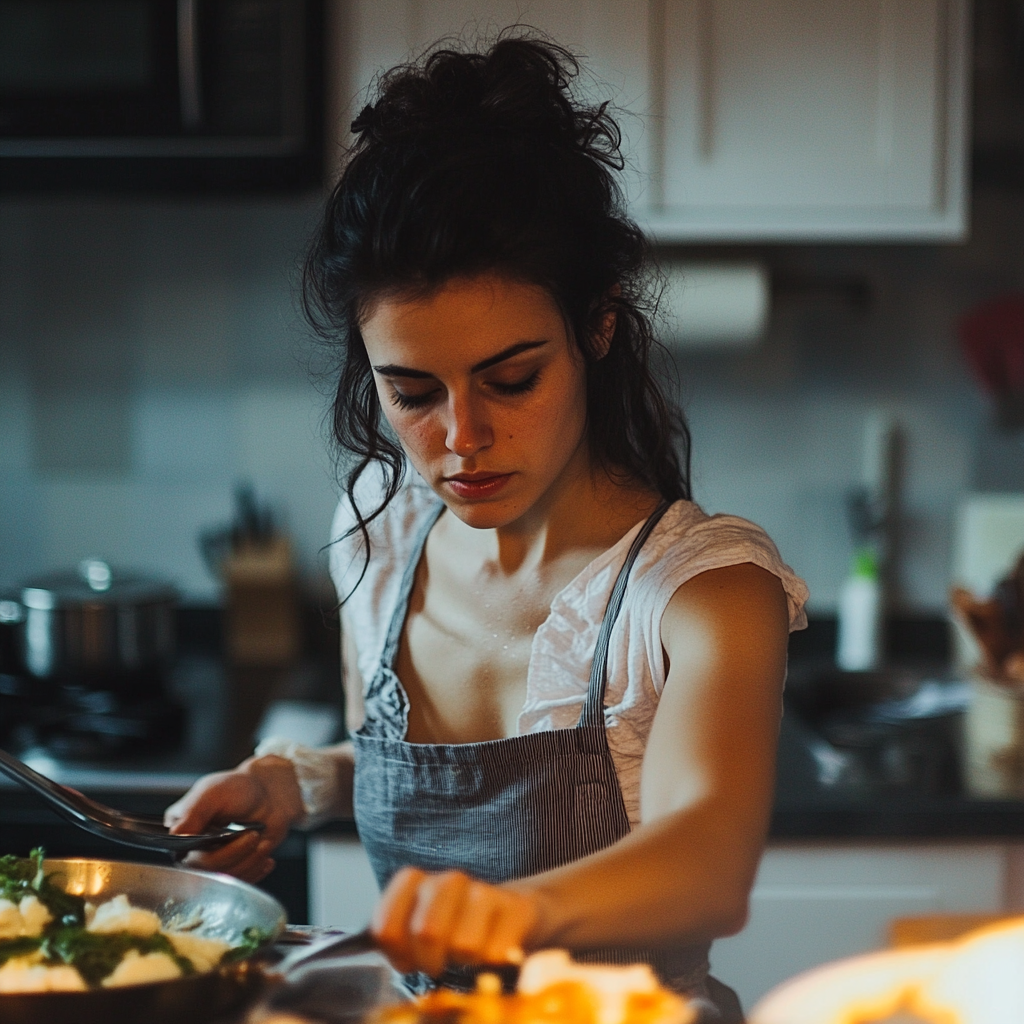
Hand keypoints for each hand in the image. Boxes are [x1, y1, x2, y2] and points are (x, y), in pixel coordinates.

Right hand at [164, 755, 303, 882]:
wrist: (269, 794)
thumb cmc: (239, 788)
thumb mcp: (213, 793)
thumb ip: (193, 812)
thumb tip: (175, 835)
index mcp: (180, 832)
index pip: (184, 857)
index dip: (206, 854)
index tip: (227, 836)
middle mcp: (193, 851)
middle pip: (206, 871)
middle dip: (233, 854)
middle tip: (253, 835)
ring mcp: (215, 862)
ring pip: (226, 879)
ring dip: (249, 861)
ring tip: (262, 840)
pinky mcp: (234, 869)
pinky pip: (241, 882)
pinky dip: (256, 869)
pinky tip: (265, 852)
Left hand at [371, 867, 541, 976]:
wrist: (513, 914)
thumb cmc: (457, 926)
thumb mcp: (416, 930)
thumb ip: (391, 938)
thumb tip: (363, 953)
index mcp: (415, 882)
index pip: (386, 926)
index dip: (395, 953)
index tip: (406, 959)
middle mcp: (448, 880)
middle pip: (426, 933)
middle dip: (430, 961)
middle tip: (439, 963)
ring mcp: (484, 891)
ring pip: (464, 944)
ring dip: (465, 962)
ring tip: (467, 954)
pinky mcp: (516, 907)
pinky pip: (496, 952)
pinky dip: (492, 964)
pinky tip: (494, 950)